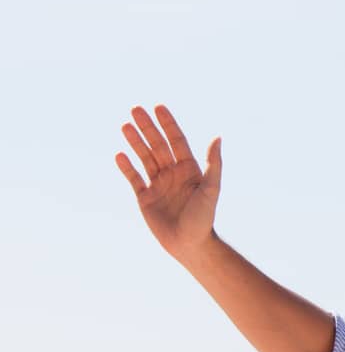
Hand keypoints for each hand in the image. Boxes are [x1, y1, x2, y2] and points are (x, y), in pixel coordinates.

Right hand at [114, 104, 222, 261]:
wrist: (189, 244)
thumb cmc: (203, 217)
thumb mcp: (210, 189)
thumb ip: (213, 164)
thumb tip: (217, 137)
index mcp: (189, 170)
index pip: (176, 141)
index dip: (168, 124)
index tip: (158, 107)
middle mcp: (173, 174)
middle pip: (158, 145)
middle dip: (147, 127)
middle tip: (135, 109)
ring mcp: (158, 185)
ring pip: (144, 158)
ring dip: (135, 142)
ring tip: (125, 125)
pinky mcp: (145, 198)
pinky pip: (134, 178)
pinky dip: (127, 167)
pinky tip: (119, 154)